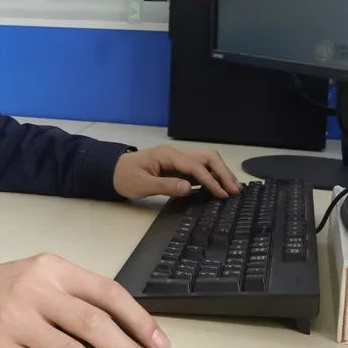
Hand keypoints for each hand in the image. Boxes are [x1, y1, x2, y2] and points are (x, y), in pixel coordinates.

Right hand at [0, 254, 171, 347]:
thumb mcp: (41, 278)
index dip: (139, 320)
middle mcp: (36, 291)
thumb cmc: (4, 289)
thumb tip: (128, 339)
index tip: (161, 346)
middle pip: (94, 325)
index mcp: (54, 269)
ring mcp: (16, 321)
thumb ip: (77, 299)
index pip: (106, 292)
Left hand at [113, 145, 241, 199]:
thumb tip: (189, 188)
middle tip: (235, 190)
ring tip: (233, 189)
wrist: (112, 172)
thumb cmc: (124, 177)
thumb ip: (166, 186)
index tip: (222, 193)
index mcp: (167, 155)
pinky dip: (212, 177)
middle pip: (206, 158)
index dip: (210, 180)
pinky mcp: (177, 168)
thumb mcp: (142, 184)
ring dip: (220, 174)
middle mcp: (176, 154)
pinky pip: (199, 169)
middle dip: (222, 173)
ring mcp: (177, 160)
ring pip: (205, 162)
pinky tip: (219, 188)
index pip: (195, 166)